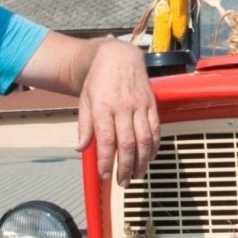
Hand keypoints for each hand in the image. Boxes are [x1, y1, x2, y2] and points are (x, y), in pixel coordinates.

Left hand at [78, 40, 160, 184]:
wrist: (119, 56)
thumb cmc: (98, 80)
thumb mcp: (84, 100)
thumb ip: (84, 125)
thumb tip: (81, 148)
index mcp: (103, 107)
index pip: (106, 139)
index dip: (105, 160)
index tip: (105, 175)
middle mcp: (123, 107)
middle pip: (127, 143)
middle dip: (125, 166)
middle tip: (122, 181)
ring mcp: (140, 106)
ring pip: (145, 139)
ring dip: (142, 161)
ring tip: (137, 175)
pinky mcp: (151, 104)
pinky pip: (156, 129)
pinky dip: (154, 146)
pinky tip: (150, 157)